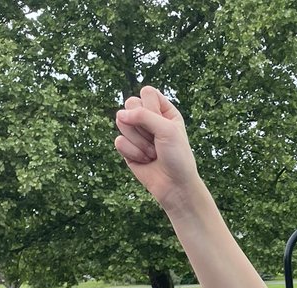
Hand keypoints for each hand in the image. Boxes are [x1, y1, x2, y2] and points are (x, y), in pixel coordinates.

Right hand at [115, 87, 199, 208]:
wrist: (176, 186)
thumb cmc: (177, 157)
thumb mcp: (167, 130)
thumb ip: (143, 115)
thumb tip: (119, 115)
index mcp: (164, 110)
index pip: (147, 92)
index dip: (151, 107)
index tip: (162, 125)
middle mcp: (149, 119)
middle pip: (130, 104)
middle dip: (143, 126)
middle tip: (157, 141)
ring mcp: (137, 133)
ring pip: (121, 122)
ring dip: (139, 142)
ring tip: (153, 153)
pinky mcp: (128, 148)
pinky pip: (119, 141)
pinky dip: (133, 153)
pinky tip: (145, 161)